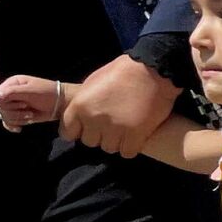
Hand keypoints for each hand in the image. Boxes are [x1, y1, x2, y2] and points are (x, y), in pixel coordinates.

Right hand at [0, 77, 77, 131]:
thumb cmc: (48, 93)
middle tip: (28, 109)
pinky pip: (7, 123)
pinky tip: (19, 128)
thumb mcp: (30, 91)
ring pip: (4, 116)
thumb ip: (11, 93)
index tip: (23, 103)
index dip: (8, 103)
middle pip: (0, 108)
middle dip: (15, 112)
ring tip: (31, 115)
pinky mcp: (19, 115)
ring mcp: (14, 105)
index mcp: (12, 84)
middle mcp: (10, 94)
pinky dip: (12, 126)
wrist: (62, 104)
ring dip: (18, 118)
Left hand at [61, 55, 177, 157]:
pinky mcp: (136, 134)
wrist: (153, 70)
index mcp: (80, 105)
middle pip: (90, 141)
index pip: (68, 132)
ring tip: (126, 130)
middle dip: (100, 135)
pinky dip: (131, 147)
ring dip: (117, 141)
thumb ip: (85, 102)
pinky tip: (136, 136)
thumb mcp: (94, 82)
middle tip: (112, 125)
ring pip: (109, 148)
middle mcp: (94, 119)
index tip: (90, 127)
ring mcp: (115, 128)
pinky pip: (127, 152)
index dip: (80, 130)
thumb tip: (82, 117)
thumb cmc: (123, 71)